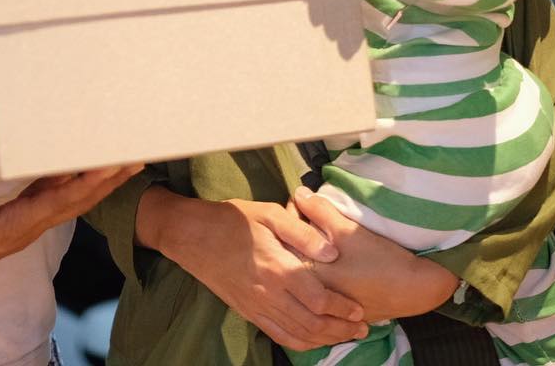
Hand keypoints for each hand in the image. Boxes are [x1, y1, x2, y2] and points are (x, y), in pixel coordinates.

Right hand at [0, 165, 141, 299]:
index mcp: (12, 227)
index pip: (57, 203)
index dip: (83, 185)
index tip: (107, 167)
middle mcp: (27, 227)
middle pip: (77, 202)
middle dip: (108, 181)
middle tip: (137, 158)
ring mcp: (26, 224)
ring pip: (71, 200)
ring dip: (100, 182)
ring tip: (126, 160)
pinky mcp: (20, 219)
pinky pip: (56, 198)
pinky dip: (77, 182)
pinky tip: (87, 168)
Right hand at [138, 188, 366, 350]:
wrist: (193, 235)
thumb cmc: (233, 220)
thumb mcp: (270, 213)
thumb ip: (303, 233)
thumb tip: (332, 252)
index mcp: (277, 268)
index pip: (319, 299)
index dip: (342, 308)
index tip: (360, 310)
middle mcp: (269, 294)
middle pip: (312, 324)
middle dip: (340, 329)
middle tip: (361, 327)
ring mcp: (257, 306)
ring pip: (297, 335)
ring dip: (324, 339)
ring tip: (344, 336)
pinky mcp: (248, 311)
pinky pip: (278, 335)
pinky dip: (300, 342)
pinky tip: (312, 340)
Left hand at [291, 188, 458, 322]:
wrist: (412, 291)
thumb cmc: (379, 259)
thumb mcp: (347, 230)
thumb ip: (319, 210)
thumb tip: (299, 193)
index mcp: (308, 275)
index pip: (284, 240)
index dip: (290, 217)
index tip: (299, 203)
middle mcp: (309, 295)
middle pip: (290, 257)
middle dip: (293, 234)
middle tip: (305, 214)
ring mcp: (322, 306)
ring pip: (301, 272)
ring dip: (303, 252)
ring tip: (314, 234)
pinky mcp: (335, 310)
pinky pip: (314, 287)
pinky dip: (314, 271)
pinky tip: (326, 257)